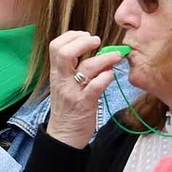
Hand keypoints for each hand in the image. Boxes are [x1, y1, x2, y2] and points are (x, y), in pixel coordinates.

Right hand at [45, 32, 121, 148]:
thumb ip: (76, 69)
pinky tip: (111, 75)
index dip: (71, 36)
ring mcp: (72, 92)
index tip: (85, 35)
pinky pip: (95, 86)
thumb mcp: (66, 85)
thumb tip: (99, 54)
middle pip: (64, 52)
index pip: (55, 46)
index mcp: (56, 73)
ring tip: (116, 56)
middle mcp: (62, 80)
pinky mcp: (85, 104)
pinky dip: (106, 77)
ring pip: (86, 67)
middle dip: (82, 42)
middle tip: (97, 40)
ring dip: (104, 58)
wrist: (64, 136)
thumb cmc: (68, 108)